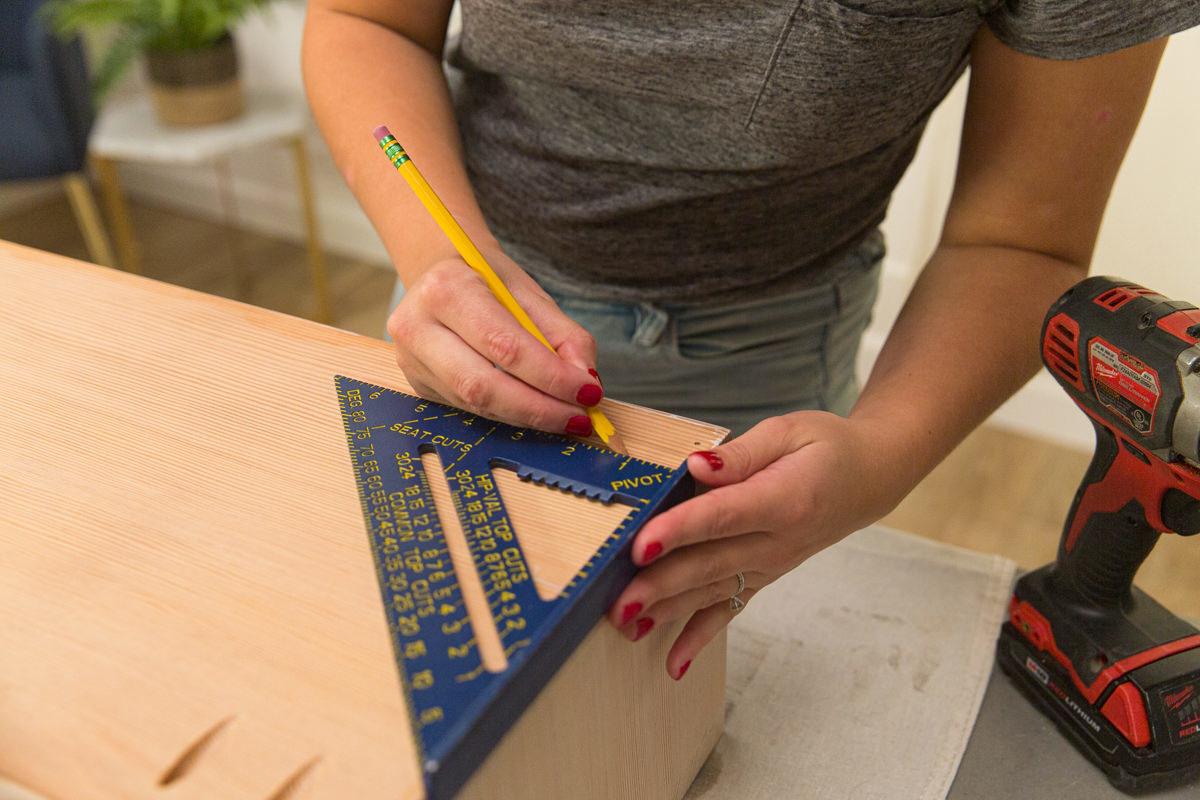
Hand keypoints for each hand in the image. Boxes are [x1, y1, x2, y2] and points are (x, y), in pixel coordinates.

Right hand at [386, 252, 604, 435]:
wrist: (441, 274)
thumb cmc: (488, 282)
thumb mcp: (530, 295)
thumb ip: (564, 336)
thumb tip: (586, 381)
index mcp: (446, 289)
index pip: (504, 345)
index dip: (550, 376)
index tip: (589, 391)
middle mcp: (416, 325)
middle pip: (483, 385)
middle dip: (539, 408)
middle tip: (579, 417)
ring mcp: (410, 360)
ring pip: (476, 404)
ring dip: (527, 416)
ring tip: (565, 417)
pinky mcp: (418, 383)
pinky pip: (469, 408)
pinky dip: (509, 414)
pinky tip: (536, 411)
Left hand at [606, 410, 900, 678]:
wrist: (869, 478)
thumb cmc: (826, 448)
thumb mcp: (789, 432)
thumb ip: (741, 454)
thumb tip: (697, 465)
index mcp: (783, 500)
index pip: (722, 517)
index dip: (680, 530)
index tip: (642, 544)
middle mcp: (776, 542)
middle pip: (709, 564)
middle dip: (660, 584)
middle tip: (617, 600)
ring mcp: (770, 566)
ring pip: (711, 591)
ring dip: (668, 611)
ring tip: (626, 625)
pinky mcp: (764, 577)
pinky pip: (729, 611)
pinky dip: (700, 639)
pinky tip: (673, 665)